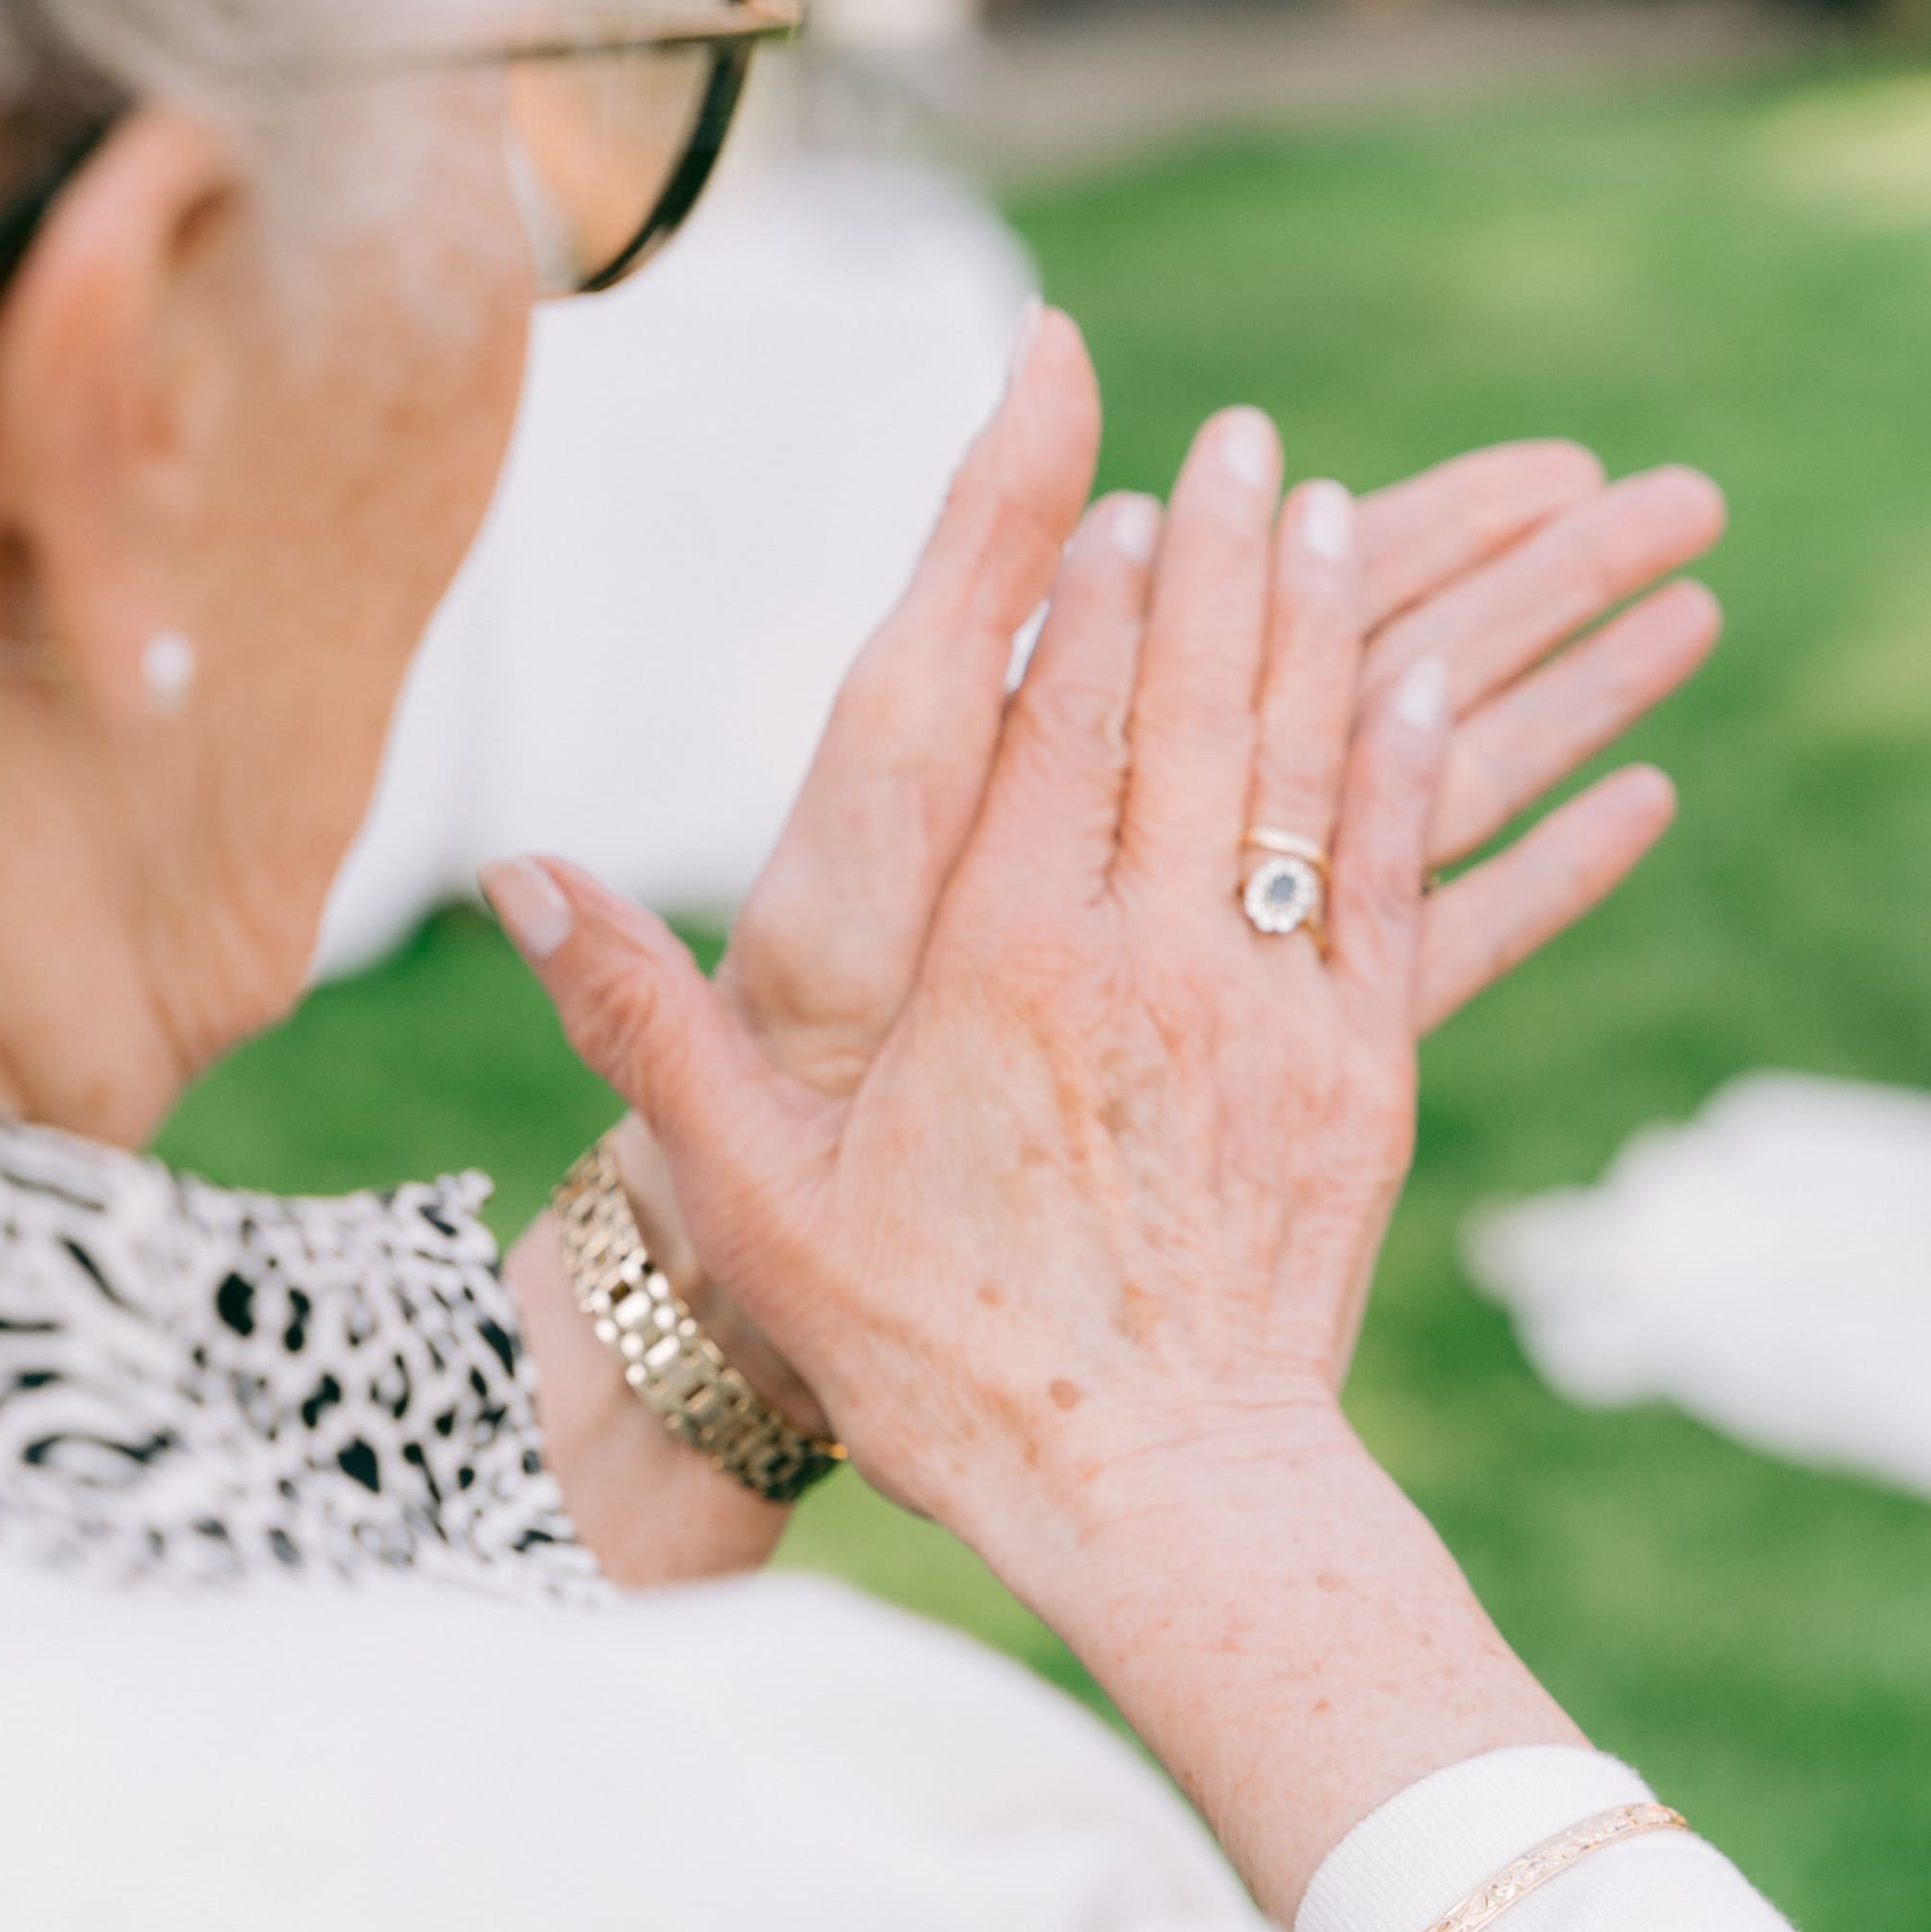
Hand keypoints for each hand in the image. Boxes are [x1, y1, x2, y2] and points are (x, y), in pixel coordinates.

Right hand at [571, 314, 1717, 1417]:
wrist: (1158, 1493)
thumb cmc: (941, 1358)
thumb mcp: (756, 1199)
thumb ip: (641, 1023)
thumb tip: (517, 876)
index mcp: (998, 969)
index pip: (1049, 726)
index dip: (1079, 596)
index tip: (1105, 490)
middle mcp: (1145, 961)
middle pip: (1186, 707)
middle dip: (1210, 555)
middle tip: (1234, 438)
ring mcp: (1270, 1011)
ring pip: (1298, 767)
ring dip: (1314, 624)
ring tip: (1324, 505)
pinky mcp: (1363, 1075)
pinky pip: (1395, 881)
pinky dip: (1401, 769)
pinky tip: (1413, 682)